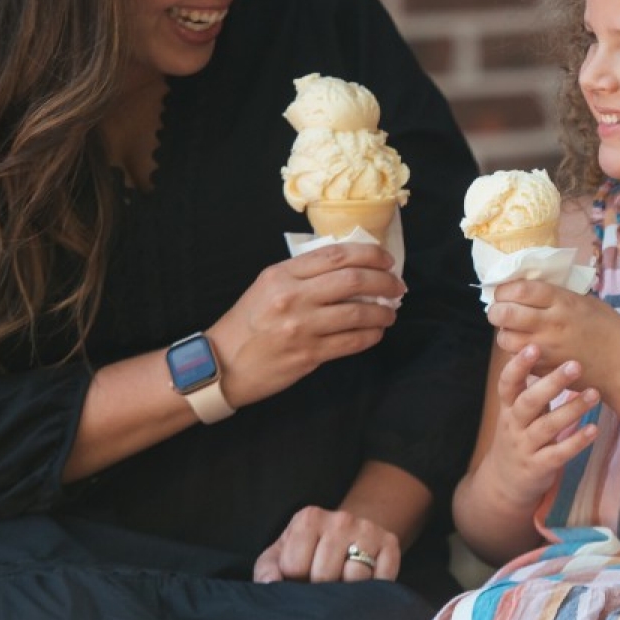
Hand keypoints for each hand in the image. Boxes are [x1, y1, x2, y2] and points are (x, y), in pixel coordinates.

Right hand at [211, 242, 405, 408]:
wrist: (222, 364)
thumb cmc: (247, 323)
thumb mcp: (267, 286)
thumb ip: (303, 274)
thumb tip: (350, 267)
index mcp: (282, 274)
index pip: (337, 255)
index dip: (370, 255)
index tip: (386, 260)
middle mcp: (292, 297)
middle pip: (353, 280)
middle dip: (385, 282)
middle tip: (397, 287)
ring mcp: (301, 327)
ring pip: (358, 313)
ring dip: (383, 312)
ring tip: (390, 313)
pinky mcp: (308, 355)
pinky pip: (351, 342)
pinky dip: (371, 336)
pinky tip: (376, 333)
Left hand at [254, 505, 401, 583]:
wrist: (349, 533)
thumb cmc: (308, 551)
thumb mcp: (280, 555)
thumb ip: (267, 570)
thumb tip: (271, 584)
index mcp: (309, 518)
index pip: (294, 567)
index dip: (294, 582)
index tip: (299, 578)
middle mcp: (341, 519)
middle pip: (325, 575)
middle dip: (321, 589)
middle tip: (322, 585)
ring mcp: (368, 530)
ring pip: (355, 579)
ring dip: (347, 592)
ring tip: (342, 585)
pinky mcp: (391, 544)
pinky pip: (381, 581)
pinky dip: (372, 591)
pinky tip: (363, 585)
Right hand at [476, 344, 597, 516]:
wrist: (504, 483)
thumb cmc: (519, 434)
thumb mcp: (517, 411)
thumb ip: (528, 385)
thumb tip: (541, 344)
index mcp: (508, 408)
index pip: (507, 383)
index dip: (518, 365)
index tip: (534, 346)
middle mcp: (514, 426)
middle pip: (528, 402)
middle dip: (551, 383)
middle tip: (575, 365)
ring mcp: (525, 447)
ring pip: (546, 427)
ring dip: (572, 410)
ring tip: (595, 394)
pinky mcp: (539, 467)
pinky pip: (558, 454)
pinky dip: (576, 442)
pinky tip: (594, 429)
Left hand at [487, 280, 619, 388]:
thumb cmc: (608, 329)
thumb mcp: (585, 302)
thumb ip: (557, 296)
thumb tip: (528, 289)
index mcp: (562, 302)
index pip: (520, 289)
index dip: (505, 289)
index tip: (504, 291)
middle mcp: (551, 324)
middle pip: (504, 314)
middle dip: (496, 310)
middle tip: (501, 310)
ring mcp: (546, 349)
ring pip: (505, 339)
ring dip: (505, 333)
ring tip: (514, 330)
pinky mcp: (544, 369)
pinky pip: (518, 359)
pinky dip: (517, 352)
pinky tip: (528, 347)